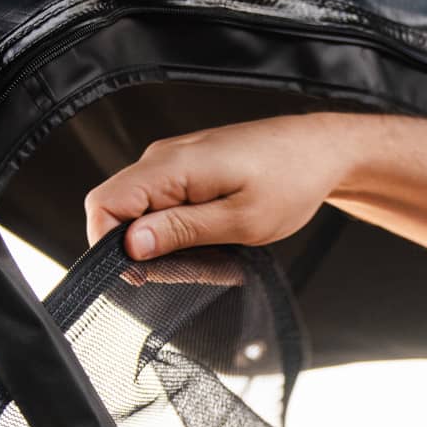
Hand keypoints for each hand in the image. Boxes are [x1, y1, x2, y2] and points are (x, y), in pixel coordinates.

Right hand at [85, 112, 370, 260]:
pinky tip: (211, 239)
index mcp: (172, 166)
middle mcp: (164, 158)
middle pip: (118, 210)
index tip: (142, 275)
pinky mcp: (187, 168)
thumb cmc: (292, 180)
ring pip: (141, 210)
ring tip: (210, 256)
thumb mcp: (240, 221)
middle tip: (187, 271)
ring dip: (164, 241)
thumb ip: (182, 231)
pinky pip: (162, 202)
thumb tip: (130, 244)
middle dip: (141, 249)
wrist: (321, 151)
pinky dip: (178, 228)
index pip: (105, 204)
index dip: (109, 245)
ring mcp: (174, 161)